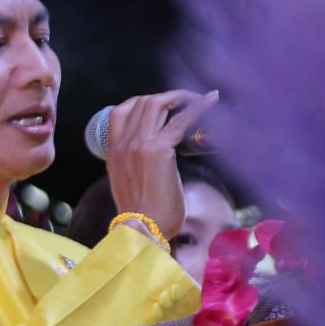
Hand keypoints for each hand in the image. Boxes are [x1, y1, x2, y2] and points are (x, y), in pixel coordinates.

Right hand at [105, 89, 219, 240]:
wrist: (143, 229)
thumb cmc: (142, 214)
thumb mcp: (129, 185)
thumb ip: (135, 165)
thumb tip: (153, 158)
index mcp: (114, 152)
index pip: (121, 111)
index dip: (142, 101)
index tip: (162, 105)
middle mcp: (123, 144)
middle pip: (142, 102)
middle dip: (167, 97)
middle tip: (187, 100)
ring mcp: (138, 145)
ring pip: (157, 104)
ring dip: (181, 97)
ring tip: (199, 98)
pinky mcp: (158, 150)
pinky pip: (179, 120)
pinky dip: (197, 107)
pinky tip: (211, 100)